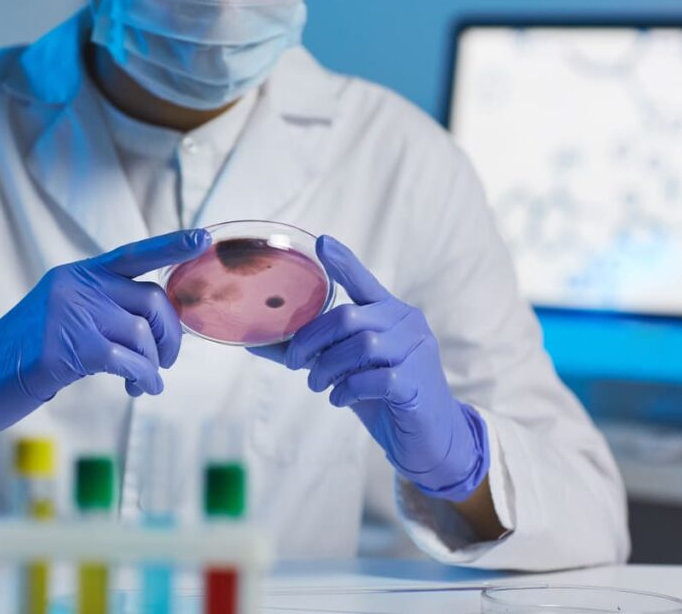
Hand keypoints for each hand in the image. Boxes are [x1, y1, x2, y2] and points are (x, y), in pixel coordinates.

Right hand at [0, 229, 210, 466]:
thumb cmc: (22, 360)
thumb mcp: (62, 322)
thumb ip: (101, 312)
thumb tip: (151, 328)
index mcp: (75, 276)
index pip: (132, 254)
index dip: (170, 246)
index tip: (202, 238)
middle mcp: (74, 286)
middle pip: (150, 298)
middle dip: (170, 333)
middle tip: (166, 361)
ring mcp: (69, 314)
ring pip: (141, 332)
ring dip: (154, 363)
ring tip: (143, 382)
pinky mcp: (66, 346)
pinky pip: (127, 359)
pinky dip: (143, 378)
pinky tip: (138, 390)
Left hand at [252, 235, 488, 501]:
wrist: (428, 437)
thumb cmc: (381, 394)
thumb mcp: (344, 367)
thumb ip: (308, 351)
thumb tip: (254, 342)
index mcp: (390, 313)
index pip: (364, 281)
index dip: (344, 262)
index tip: (322, 243)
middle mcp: (407, 324)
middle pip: (348, 317)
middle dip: (311, 340)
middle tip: (295, 363)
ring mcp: (416, 352)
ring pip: (361, 346)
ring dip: (327, 368)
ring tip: (318, 384)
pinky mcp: (416, 384)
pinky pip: (374, 378)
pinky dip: (347, 389)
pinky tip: (340, 398)